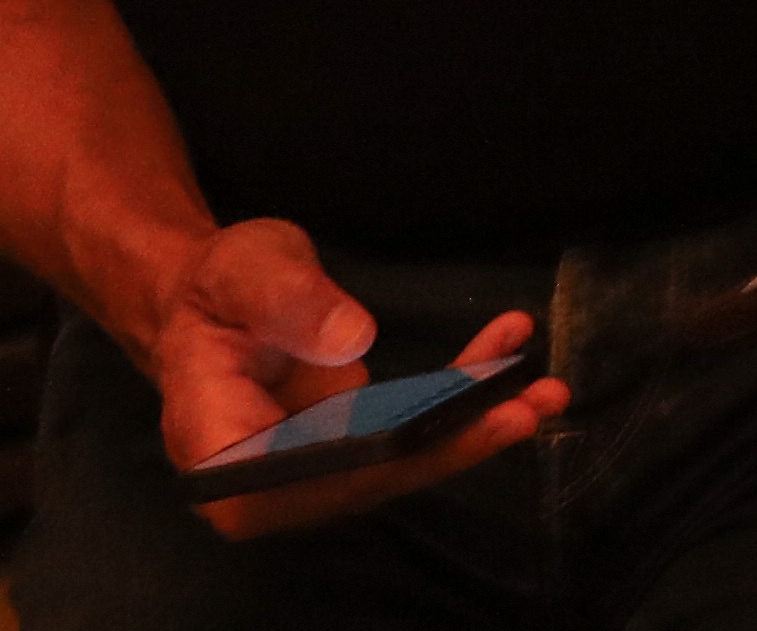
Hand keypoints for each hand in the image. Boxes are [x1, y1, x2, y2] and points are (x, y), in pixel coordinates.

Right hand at [143, 222, 556, 536]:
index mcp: (212, 440)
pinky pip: (410, 434)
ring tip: (543, 393)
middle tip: (521, 412)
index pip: (275, 486)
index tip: (421, 439)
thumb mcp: (246, 270)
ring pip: (396, 465)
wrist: (221, 297)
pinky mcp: (349, 445)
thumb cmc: (221, 286)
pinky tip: (511, 355)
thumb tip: (350, 342)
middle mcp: (262, 473)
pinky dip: (465, 399)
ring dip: (472, 429)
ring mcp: (310, 466)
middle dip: (443, 449)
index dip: (350, 474)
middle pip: (354, 480)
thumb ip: (290, 302)